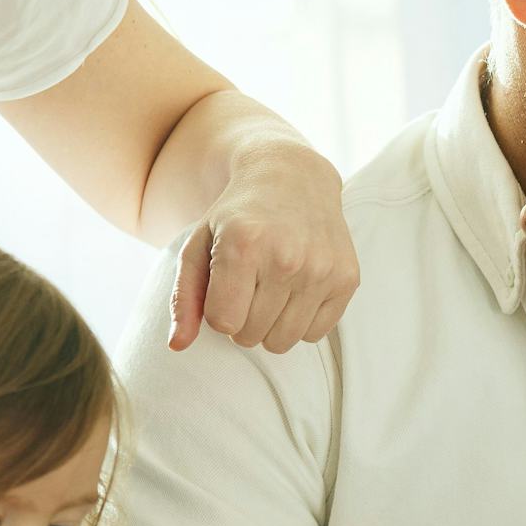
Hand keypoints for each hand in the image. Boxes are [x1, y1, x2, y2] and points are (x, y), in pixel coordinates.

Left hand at [168, 138, 354, 353]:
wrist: (292, 178)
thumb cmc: (236, 218)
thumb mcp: (198, 246)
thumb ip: (183, 297)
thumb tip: (177, 346)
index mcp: (243, 246)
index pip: (223, 322)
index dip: (218, 310)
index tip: (224, 288)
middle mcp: (286, 257)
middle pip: (251, 335)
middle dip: (242, 319)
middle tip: (247, 288)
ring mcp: (322, 269)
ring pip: (283, 341)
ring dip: (270, 326)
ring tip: (269, 292)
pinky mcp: (347, 279)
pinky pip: (315, 334)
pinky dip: (301, 322)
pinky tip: (296, 290)